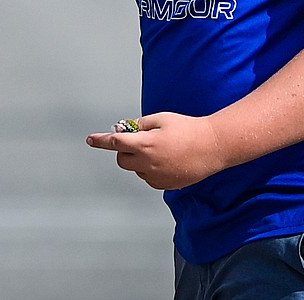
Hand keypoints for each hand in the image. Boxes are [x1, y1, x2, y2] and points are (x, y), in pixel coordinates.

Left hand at [85, 112, 226, 189]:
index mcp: (144, 144)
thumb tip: (125, 131)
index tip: (90, 140)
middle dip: (125, 151)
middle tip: (139, 141)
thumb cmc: (188, 129)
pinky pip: (149, 178)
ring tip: (162, 149)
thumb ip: (139, 125)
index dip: (100, 140)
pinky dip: (150, 170)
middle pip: (122, 160)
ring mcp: (157, 176)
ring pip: (136, 170)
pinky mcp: (166, 185)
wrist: (213, 146)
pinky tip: (167, 160)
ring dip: (139, 161)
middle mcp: (148, 163)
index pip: (114, 143)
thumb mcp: (161, 119)